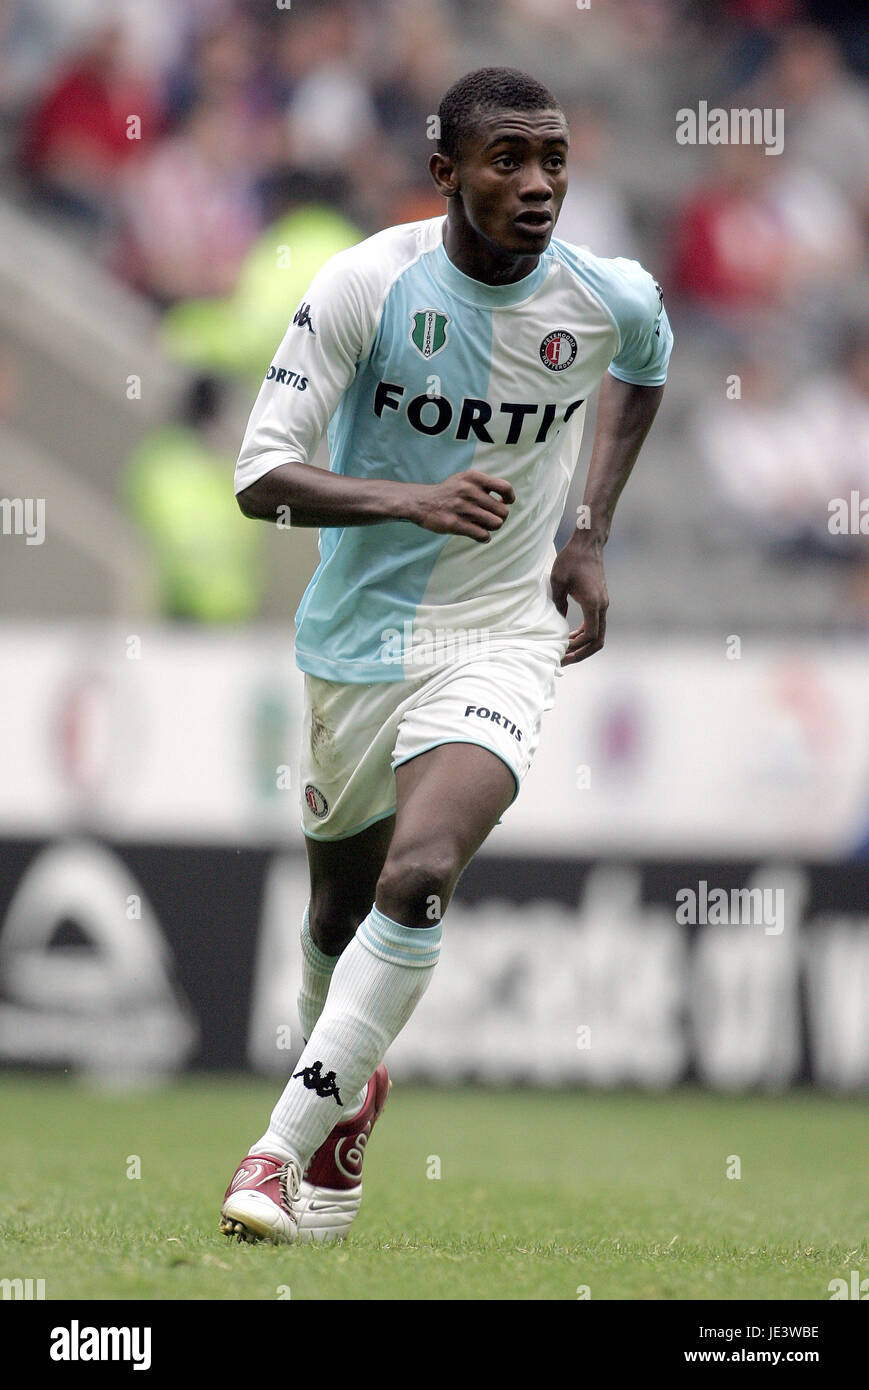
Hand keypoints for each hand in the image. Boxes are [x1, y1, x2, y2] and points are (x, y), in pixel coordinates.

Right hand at [410, 470, 514, 542]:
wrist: (421, 502)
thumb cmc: (449, 493)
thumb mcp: (465, 480)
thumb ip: (486, 486)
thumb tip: (507, 502)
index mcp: (473, 478)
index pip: (505, 488)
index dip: (509, 498)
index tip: (504, 502)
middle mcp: (468, 491)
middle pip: (503, 511)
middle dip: (499, 517)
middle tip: (490, 518)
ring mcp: (461, 508)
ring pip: (495, 524)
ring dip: (492, 528)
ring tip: (483, 525)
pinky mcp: (454, 524)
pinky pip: (482, 535)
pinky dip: (484, 537)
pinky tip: (479, 534)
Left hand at [550, 538, 608, 664]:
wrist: (588, 544)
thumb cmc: (572, 559)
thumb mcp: (558, 581)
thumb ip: (557, 604)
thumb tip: (557, 624)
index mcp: (593, 603)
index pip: (591, 636)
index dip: (577, 649)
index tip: (562, 653)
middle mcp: (602, 606)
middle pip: (598, 641)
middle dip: (581, 653)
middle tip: (563, 659)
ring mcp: (603, 604)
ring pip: (598, 634)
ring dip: (583, 645)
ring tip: (564, 650)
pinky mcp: (600, 601)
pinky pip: (595, 625)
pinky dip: (584, 634)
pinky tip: (570, 637)